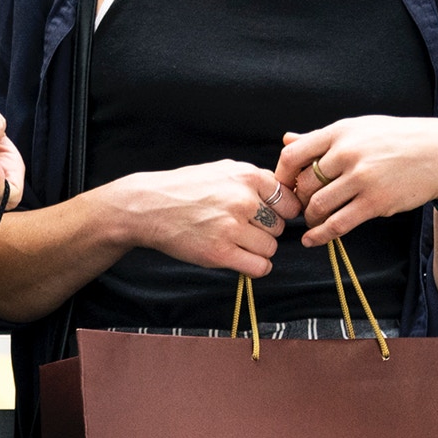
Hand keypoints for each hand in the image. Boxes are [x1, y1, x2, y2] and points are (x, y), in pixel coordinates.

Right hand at [115, 160, 291, 276]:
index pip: (288, 201)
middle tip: (243, 229)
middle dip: (266, 231)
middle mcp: (243, 200)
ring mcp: (231, 227)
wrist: (149, 207)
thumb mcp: (222, 170)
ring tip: (237, 242)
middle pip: (279, 226)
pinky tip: (242, 260)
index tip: (268, 216)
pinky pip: (259, 267)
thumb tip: (284, 195)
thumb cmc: (185, 189)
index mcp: (247, 176)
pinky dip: (255, 267)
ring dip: (258, 249)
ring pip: (270, 248)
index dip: (281, 212)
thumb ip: (254, 180)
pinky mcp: (220, 253)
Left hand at [276, 114, 437, 245]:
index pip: (293, 153)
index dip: (282, 175)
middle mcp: (348, 153)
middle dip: (299, 200)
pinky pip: (337, 224)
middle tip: (302, 207)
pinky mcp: (375, 202)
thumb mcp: (359, 129)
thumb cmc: (397, 139)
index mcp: (341, 132)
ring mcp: (362, 178)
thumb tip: (286, 139)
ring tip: (313, 220)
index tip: (284, 186)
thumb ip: (321, 137)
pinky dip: (320, 236)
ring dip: (310, 218)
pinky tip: (313, 240)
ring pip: (318, 205)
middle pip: (304, 184)